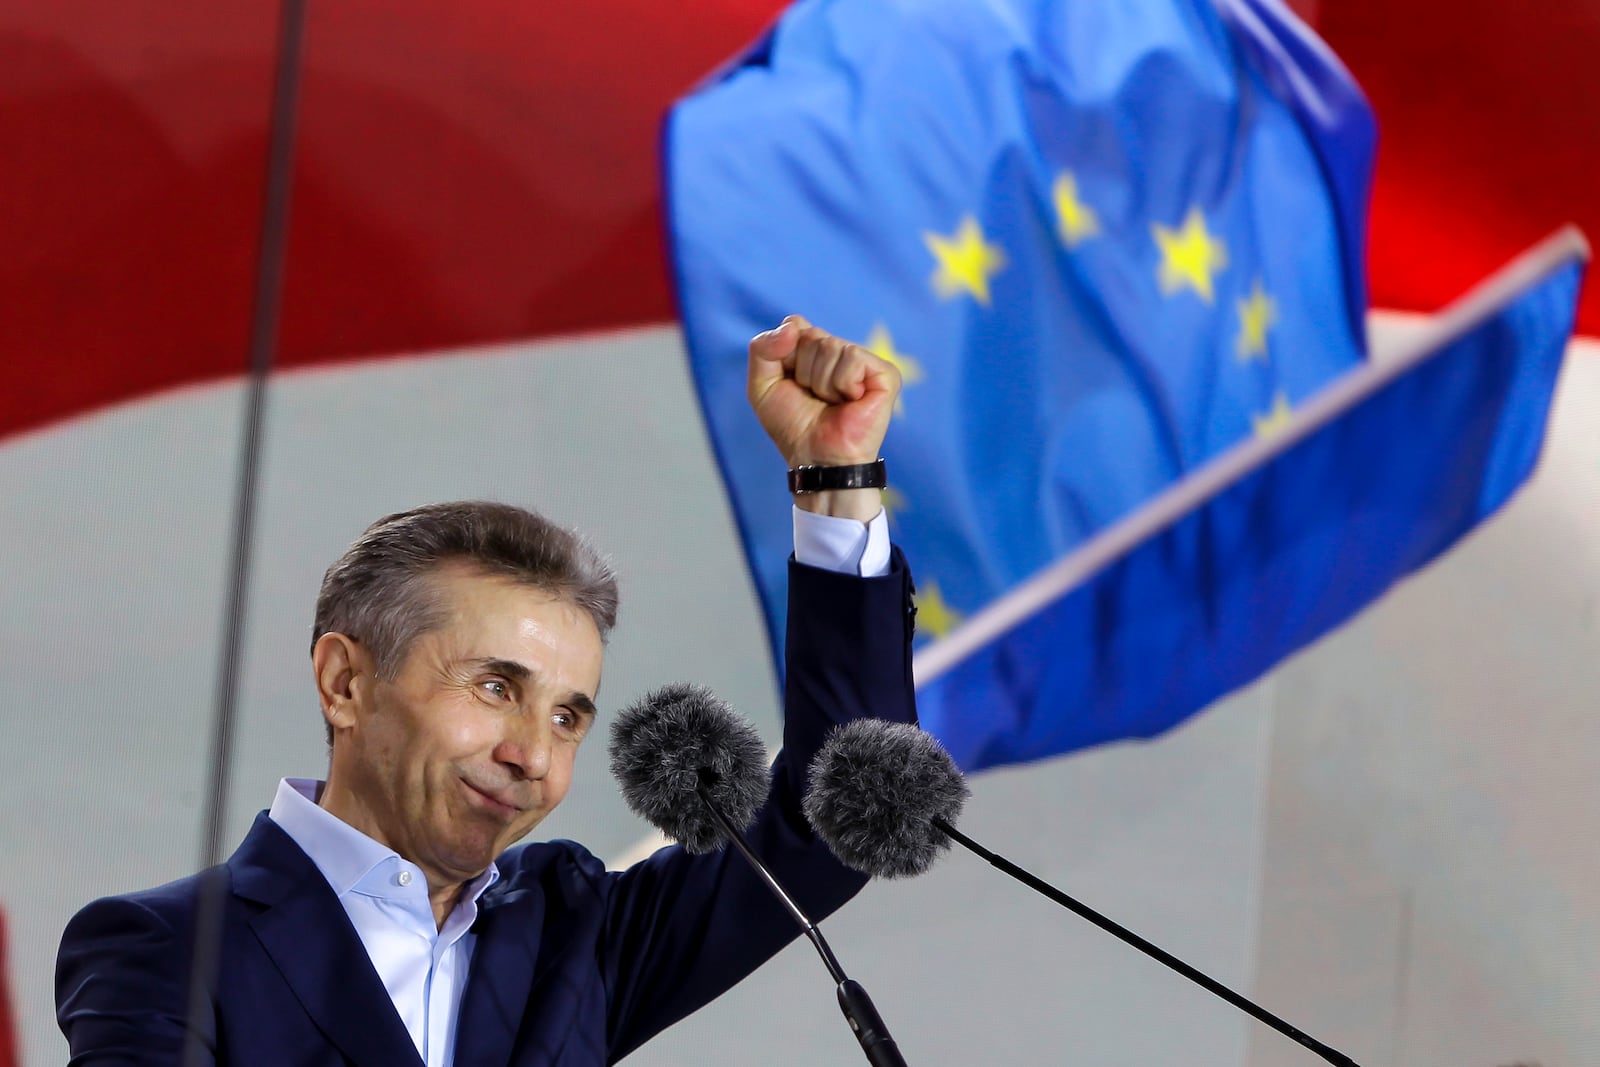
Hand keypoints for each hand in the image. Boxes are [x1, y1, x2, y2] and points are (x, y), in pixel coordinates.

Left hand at [747, 316, 900, 520]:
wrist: (817, 458)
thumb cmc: (794, 427)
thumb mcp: (762, 386)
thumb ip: (762, 348)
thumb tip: (793, 325)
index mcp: (816, 350)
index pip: (795, 325)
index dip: (785, 355)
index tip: (792, 383)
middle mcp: (841, 351)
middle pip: (811, 335)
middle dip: (803, 372)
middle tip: (815, 399)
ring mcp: (865, 362)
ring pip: (831, 346)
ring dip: (821, 383)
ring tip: (832, 404)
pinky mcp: (885, 374)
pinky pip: (852, 358)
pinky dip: (842, 384)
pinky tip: (850, 401)